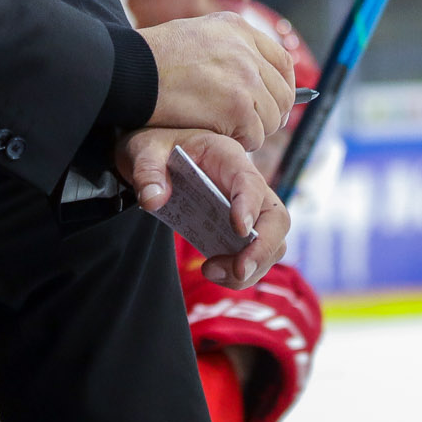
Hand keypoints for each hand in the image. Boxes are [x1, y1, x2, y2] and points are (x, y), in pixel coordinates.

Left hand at [115, 127, 288, 289]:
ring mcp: (248, 209)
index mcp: (227, 157)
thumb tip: (153, 200)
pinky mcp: (240, 229)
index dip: (250, 206)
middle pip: (276, 218)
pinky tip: (212, 270)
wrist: (159, 159)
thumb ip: (147, 171)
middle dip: (263, 248)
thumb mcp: (146, 152)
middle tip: (238, 271)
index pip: (250, 181)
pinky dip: (241, 272)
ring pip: (271, 242)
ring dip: (252, 266)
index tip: (239, 230)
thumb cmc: (159, 150)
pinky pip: (255, 254)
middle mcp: (247, 183)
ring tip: (211, 270)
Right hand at [139, 13, 292, 151]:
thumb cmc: (150, 59)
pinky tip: (220, 135)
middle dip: (270, 114)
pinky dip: (241, 141)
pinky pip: (254, 134)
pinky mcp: (237, 105)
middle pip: (282, 92)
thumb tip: (251, 70)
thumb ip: (226, 47)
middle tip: (252, 126)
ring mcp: (245, 77)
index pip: (281, 60)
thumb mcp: (195, 34)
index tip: (274, 102)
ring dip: (254, 130)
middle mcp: (246, 49)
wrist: (129, 70)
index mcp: (237, 28)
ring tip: (229, 131)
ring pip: (271, 117)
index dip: (282, 86)